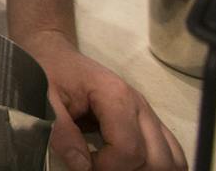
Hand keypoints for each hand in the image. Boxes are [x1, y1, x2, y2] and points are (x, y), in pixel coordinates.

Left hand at [19, 32, 186, 170]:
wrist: (56, 56)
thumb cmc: (49, 72)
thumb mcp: (43, 98)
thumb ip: (61, 131)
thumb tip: (82, 167)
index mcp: (116, 96)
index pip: (128, 150)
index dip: (105, 168)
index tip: (81, 165)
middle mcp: (140, 106)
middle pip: (157, 160)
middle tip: (98, 167)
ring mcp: (149, 115)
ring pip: (172, 160)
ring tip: (114, 167)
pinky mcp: (149, 124)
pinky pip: (171, 154)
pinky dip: (155, 166)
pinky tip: (131, 167)